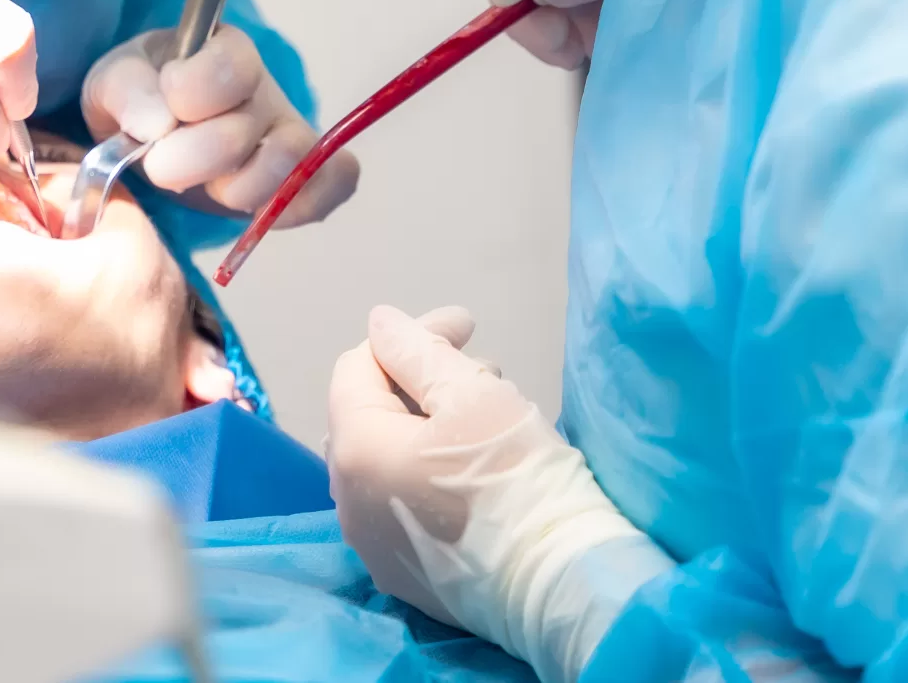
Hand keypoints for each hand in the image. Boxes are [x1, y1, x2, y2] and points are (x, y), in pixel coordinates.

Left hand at [80, 23, 356, 224]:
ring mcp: (292, 132)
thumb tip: (157, 121)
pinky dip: (298, 205)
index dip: (190, 95)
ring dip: (236, 190)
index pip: (230, 66)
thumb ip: (127, 89)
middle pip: (244, 130)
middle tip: (160, 165)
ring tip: (208, 188)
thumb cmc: (142, 101)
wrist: (159, 141)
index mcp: (223, 50)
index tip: (156, 115)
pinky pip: (334, 184)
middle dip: (189, 159)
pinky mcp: (310, 175)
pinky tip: (255, 213)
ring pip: (291, 161)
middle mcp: (265, 89)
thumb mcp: (115, 84)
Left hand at [328, 304, 667, 682]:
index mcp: (354, 451)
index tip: (467, 327)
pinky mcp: (403, 573)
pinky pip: (402, 501)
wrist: (560, 584)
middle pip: (371, 413)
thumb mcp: (472, 394)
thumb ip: (416, 350)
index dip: (410, 336)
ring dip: (430, 424)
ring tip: (489, 415)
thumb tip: (380, 324)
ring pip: (389, 458)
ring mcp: (372, 544)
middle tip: (486, 371)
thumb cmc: (515, 478)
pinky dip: (430, 471)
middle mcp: (347, 502)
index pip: (358, 367)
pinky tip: (476, 468)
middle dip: (423, 380)